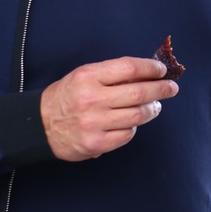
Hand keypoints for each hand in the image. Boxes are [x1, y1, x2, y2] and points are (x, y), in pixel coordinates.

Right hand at [39, 57, 176, 161]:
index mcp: (88, 76)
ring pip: (137, 116)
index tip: (161, 70)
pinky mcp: (96, 144)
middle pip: (139, 93)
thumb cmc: (66, 97)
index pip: (129, 67)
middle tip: (171, 88)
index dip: (150, 68)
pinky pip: (127, 135)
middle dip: (161, 89)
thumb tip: (147, 74)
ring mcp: (94, 123)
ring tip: (155, 106)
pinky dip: (134, 127)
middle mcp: (92, 99)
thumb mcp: (84, 76)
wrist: (39, 125)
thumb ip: (112, 74)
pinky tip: (132, 123)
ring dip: (152, 110)